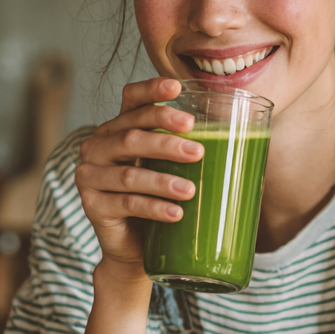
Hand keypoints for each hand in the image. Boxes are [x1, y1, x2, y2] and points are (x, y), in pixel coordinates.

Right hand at [76, 78, 204, 276]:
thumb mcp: (169, 167)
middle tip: (199, 151)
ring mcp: (90, 177)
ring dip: (163, 181)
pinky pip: (126, 204)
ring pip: (128, 175)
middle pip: (131, 136)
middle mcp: (98, 147)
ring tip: (190, 190)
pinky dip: (154, 208)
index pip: (130, 100)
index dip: (151, 90)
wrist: (134, 246)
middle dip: (166, 141)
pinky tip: (175, 213)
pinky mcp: (92, 206)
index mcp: (118, 128)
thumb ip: (185, 148)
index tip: (178, 87)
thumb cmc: (158, 198)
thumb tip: (244, 138)